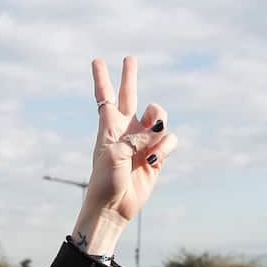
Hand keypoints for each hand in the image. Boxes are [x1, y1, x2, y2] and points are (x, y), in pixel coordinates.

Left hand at [73, 56, 178, 257]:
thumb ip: (136, 137)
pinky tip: (154, 160)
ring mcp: (142, 141)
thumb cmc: (106, 181)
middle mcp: (126, 129)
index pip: (105, 97)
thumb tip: (158, 131)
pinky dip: (165, 147)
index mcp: (109, 126)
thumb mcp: (115, 155)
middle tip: (129, 59)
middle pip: (130, 95)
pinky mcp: (156, 155)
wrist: (113, 207)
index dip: (102, 78)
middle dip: (130, 77)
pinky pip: (170, 139)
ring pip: (160, 117)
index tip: (97, 60)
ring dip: (159, 127)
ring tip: (148, 150)